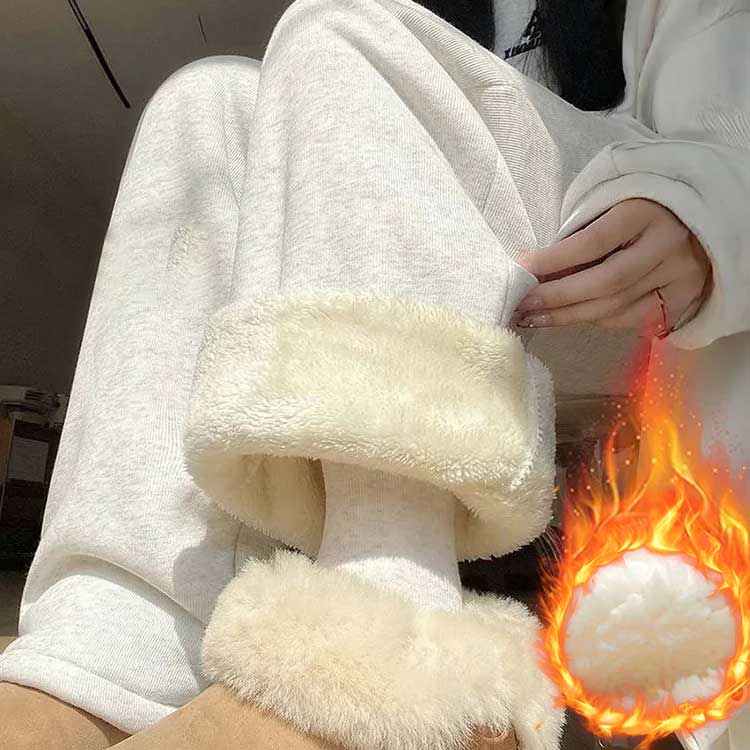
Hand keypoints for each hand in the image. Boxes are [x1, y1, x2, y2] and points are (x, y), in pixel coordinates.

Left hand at [513, 199, 711, 336]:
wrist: (708, 211)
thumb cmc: (646, 203)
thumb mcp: (615, 201)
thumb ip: (583, 231)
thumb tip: (538, 270)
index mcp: (645, 211)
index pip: (593, 242)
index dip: (554, 260)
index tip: (522, 270)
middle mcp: (666, 246)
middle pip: (605, 283)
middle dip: (557, 298)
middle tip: (521, 306)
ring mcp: (680, 275)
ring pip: (617, 307)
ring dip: (570, 316)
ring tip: (536, 318)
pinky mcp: (686, 298)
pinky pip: (633, 319)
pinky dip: (599, 319)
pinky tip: (573, 317)